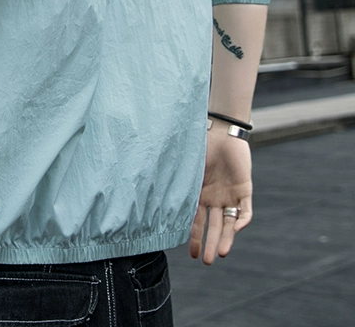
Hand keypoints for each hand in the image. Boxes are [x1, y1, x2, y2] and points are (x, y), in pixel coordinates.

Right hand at [189, 122, 252, 264]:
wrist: (221, 131)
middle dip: (208, 243)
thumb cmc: (200, 145)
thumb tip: (147, 186)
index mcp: (199, 194)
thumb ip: (175, 178)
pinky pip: (245, 210)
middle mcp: (214, 199)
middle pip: (213, 226)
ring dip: (225, 239)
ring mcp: (230, 195)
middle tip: (205, 261)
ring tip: (220, 254)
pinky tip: (236, 228)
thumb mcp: (185, 165)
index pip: (196, 221)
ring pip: (229, 223)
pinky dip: (242, 220)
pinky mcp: (244, 189)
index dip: (193, 237)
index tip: (190, 253)